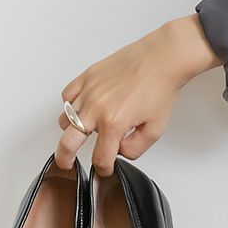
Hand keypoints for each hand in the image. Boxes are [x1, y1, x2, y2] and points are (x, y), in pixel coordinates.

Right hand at [56, 14, 222, 175]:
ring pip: (65, 120)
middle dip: (66, 159)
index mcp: (113, 124)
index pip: (100, 158)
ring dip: (72, 130)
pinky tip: (81, 108)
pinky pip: (67, 97)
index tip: (105, 168)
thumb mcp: (155, 130)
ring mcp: (88, 92)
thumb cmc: (160, 88)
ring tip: (82, 130)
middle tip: (67, 163)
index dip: (103, 169)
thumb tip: (119, 151)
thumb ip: (134, 149)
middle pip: (68, 144)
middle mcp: (96, 108)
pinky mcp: (87, 77)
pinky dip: (70, 106)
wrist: (162, 58)